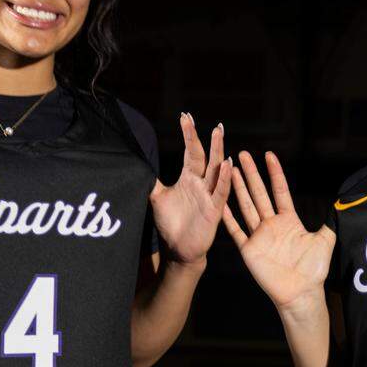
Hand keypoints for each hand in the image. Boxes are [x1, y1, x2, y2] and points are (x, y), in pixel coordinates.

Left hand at [149, 113, 232, 265]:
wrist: (177, 249)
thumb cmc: (170, 223)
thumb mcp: (157, 198)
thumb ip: (151, 181)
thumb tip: (138, 165)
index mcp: (189, 179)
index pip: (191, 152)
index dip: (188, 135)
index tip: (185, 116)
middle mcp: (201, 184)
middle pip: (208, 157)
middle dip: (210, 140)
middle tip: (216, 124)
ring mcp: (209, 196)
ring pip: (217, 171)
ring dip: (220, 152)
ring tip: (221, 135)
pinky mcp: (213, 210)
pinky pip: (220, 192)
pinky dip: (225, 178)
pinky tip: (228, 165)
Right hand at [222, 151, 335, 312]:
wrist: (301, 292)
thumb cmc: (314, 270)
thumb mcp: (325, 241)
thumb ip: (331, 222)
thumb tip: (344, 205)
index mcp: (289, 220)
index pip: (280, 190)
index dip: (274, 173)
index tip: (269, 155)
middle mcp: (272, 225)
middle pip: (259, 193)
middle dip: (251, 174)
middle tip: (242, 154)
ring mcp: (259, 236)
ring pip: (246, 206)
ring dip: (238, 189)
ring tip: (230, 170)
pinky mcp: (249, 249)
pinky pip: (237, 231)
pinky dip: (229, 218)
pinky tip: (221, 204)